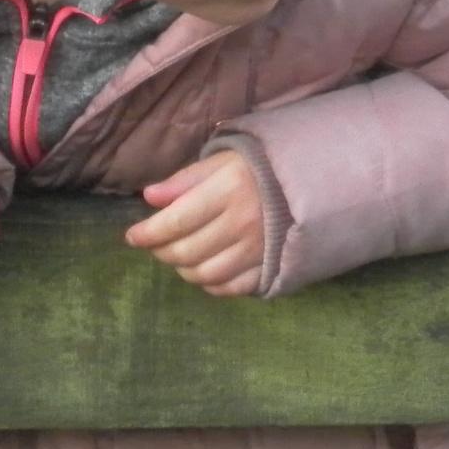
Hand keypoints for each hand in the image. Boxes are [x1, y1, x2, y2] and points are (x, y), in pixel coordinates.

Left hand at [127, 150, 265, 297]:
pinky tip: (207, 270)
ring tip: (180, 257)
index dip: (148, 233)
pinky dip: (211, 284)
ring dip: (184, 269)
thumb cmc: (262, 167)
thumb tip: (149, 197)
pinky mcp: (270, 267)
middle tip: (156, 244)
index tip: (133, 236)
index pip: (175, 222)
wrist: (315, 182)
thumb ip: (186, 179)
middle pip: (186, 252)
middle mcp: (243, 223)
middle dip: (161, 251)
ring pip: (204, 274)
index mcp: (229, 190)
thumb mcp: (224, 160)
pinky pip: (231, 287)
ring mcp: (258, 250)